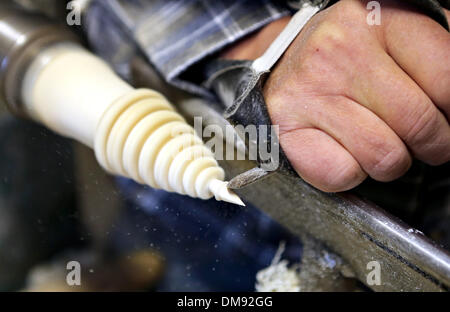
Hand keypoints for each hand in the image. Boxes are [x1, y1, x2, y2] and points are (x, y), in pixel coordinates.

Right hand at [223, 0, 449, 191]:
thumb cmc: (344, 60)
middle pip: (419, 123)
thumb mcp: (391, 38)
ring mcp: (309, 92)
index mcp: (377, 19)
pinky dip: (350, 174)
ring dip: (389, 162)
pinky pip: (342, 175)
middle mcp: (339, 51)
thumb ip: (434, 56)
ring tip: (376, 142)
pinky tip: (343, 151)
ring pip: (384, 157)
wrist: (280, 70)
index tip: (447, 119)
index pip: (446, 78)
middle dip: (433, 145)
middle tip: (424, 141)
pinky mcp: (287, 128)